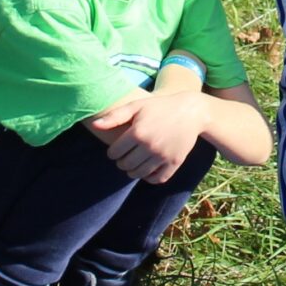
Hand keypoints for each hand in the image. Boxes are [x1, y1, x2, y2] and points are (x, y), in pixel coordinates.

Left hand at [85, 89, 208, 183]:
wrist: (191, 111)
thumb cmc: (159, 107)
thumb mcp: (137, 106)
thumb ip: (115, 116)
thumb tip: (94, 125)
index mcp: (137, 132)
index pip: (114, 153)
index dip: (113, 152)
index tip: (116, 149)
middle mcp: (149, 146)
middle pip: (125, 165)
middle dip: (122, 162)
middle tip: (125, 157)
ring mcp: (163, 156)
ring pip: (139, 174)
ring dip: (133, 171)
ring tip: (134, 163)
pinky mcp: (174, 163)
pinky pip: (157, 179)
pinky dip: (150, 178)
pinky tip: (147, 170)